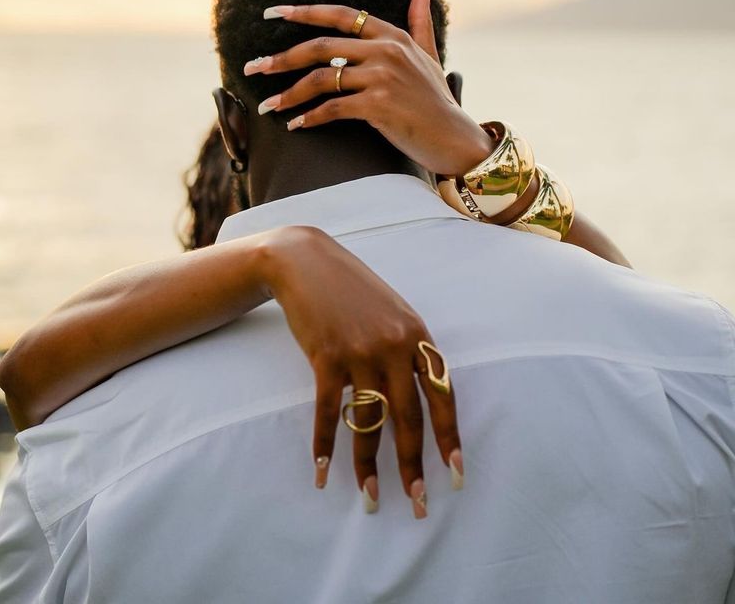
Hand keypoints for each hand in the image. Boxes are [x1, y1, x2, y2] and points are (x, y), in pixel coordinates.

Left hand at [244, 0, 491, 176]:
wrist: (455, 140)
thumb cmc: (438, 100)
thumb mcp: (429, 52)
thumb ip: (419, 16)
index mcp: (393, 35)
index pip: (341, 15)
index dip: (303, 12)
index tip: (271, 13)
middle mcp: (386, 51)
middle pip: (321, 47)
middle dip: (281, 58)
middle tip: (253, 66)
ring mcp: (382, 77)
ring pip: (321, 79)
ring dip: (289, 94)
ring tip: (268, 106)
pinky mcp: (378, 106)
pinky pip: (332, 108)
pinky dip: (310, 118)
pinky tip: (296, 125)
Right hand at [258, 225, 462, 517]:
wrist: (308, 262)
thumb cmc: (353, 290)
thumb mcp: (393, 312)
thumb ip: (410, 348)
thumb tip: (424, 394)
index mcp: (417, 335)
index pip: (442, 393)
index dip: (449, 435)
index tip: (456, 472)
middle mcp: (393, 345)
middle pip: (409, 416)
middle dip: (413, 464)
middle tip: (417, 502)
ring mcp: (359, 351)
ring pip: (368, 421)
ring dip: (367, 465)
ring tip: (370, 498)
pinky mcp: (326, 356)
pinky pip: (328, 411)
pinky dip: (324, 444)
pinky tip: (321, 471)